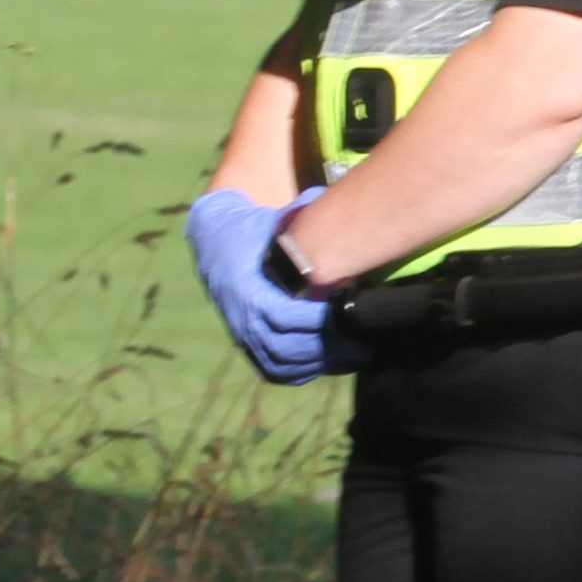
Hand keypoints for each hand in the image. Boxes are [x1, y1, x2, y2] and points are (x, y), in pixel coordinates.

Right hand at [187, 186, 340, 385]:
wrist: (215, 240)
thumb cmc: (256, 227)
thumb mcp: (278, 218)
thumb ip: (307, 216)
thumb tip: (342, 210)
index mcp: (246, 289)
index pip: (285, 316)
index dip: (319, 320)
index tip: (349, 312)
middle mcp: (241, 318)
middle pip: (287, 348)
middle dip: (328, 348)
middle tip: (365, 343)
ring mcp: (242, 334)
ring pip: (283, 363)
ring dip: (320, 363)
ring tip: (355, 355)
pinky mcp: (247, 344)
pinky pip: (275, 370)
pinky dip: (303, 372)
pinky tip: (330, 364)